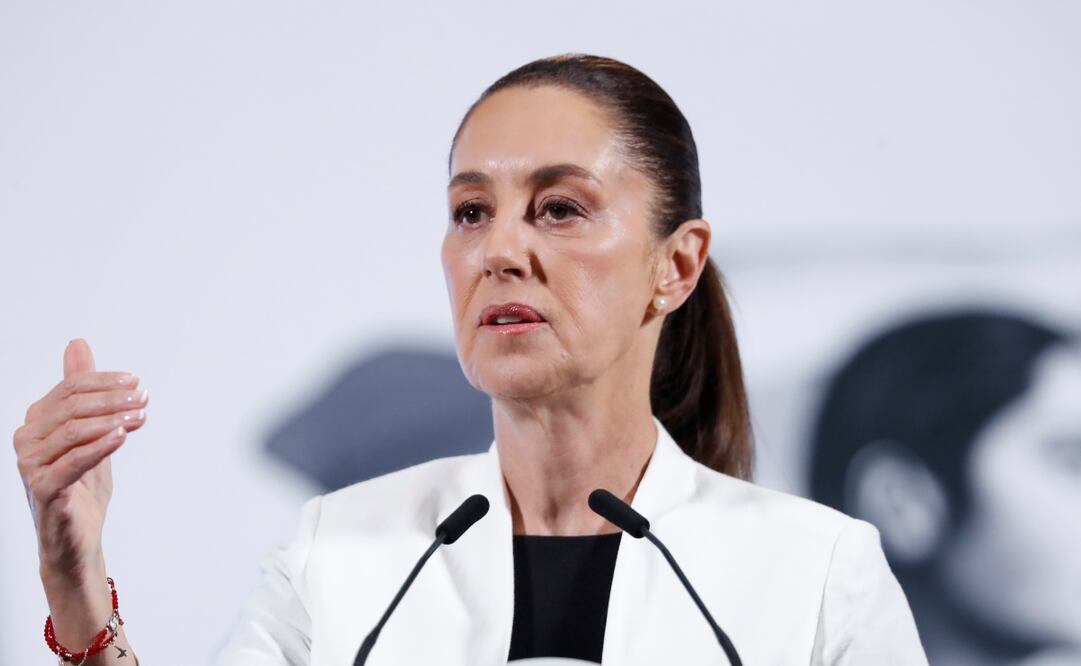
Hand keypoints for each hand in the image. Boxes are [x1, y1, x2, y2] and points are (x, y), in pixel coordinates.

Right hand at [13, 339, 148, 580]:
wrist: (78, 538)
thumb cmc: (82, 486)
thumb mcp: (91, 432)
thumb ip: (82, 391)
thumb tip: (77, 344)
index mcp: (36, 422)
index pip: (69, 388)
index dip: (105, 382)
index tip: (137, 383)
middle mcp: (27, 440)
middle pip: (71, 406)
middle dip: (112, 399)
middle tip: (143, 399)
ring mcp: (30, 466)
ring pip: (73, 430)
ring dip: (112, 419)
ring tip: (141, 416)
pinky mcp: (43, 490)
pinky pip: (72, 462)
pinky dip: (100, 446)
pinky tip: (122, 436)